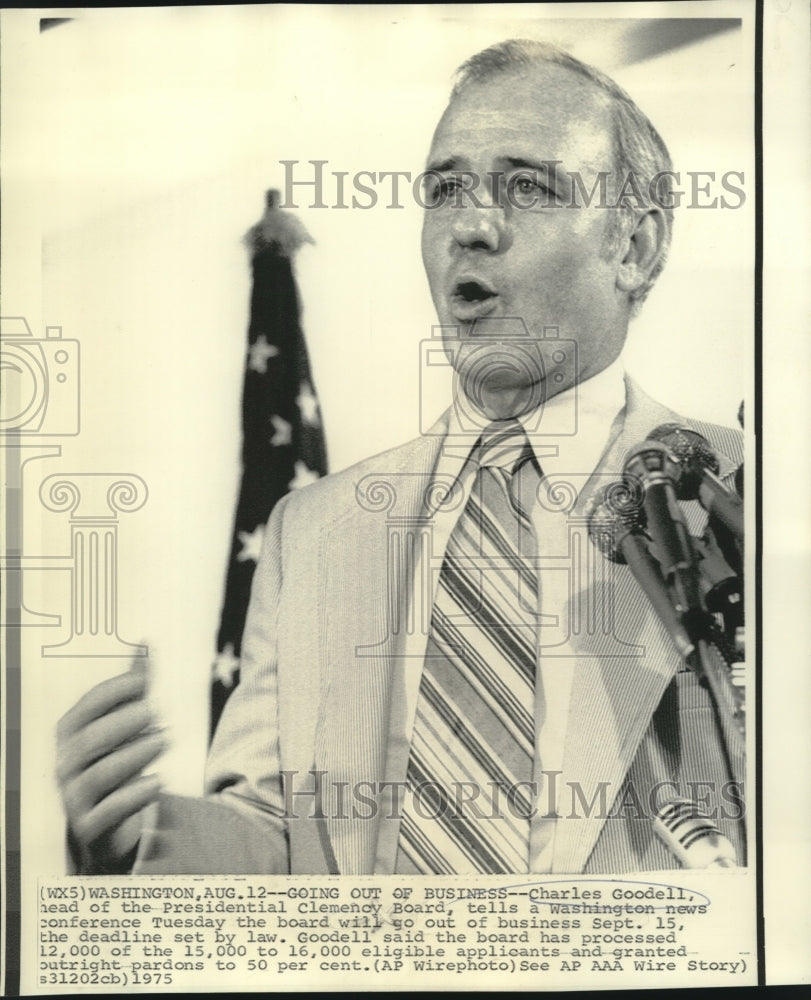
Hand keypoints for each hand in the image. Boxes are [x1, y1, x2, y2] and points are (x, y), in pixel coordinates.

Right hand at [56, 657, 166, 872]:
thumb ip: (132, 690)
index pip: (87, 708)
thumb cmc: (115, 763)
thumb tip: (144, 644)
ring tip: (164, 739)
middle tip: (155, 711)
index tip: (143, 678)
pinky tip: (158, 782)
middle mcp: (66, 765)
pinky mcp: (90, 827)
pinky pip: (109, 811)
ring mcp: (74, 798)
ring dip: (133, 755)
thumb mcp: (121, 726)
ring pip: (99, 775)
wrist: (108, 825)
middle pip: (91, 740)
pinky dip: (134, 795)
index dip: (113, 691)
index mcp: (70, 735)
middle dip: (123, 723)